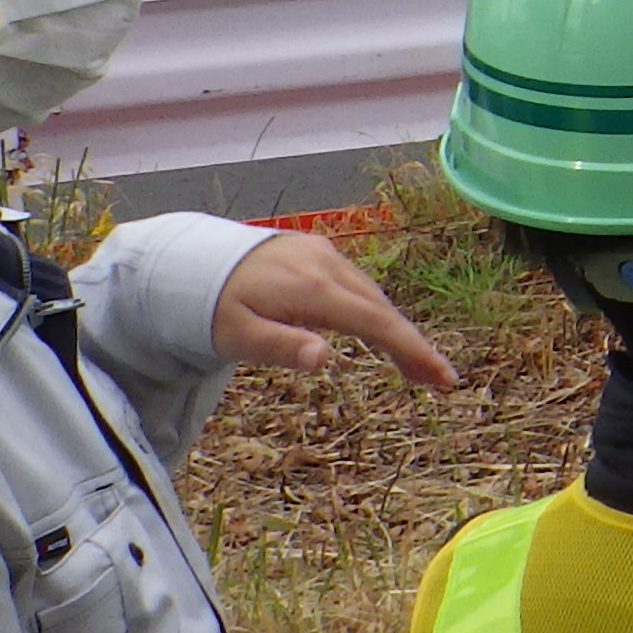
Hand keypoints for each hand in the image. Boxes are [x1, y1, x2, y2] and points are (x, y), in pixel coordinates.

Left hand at [212, 231, 460, 386]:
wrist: (190, 261)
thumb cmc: (212, 307)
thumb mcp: (238, 336)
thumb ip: (281, 346)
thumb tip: (325, 358)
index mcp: (313, 288)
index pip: (376, 322)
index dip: (412, 349)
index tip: (442, 376)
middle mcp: (327, 264)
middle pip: (383, 309)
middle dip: (414, 345)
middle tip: (440, 381)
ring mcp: (325, 254)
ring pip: (373, 296)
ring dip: (397, 330)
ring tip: (417, 365)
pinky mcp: (318, 251)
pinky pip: (358, 285)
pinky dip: (376, 311)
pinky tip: (381, 331)